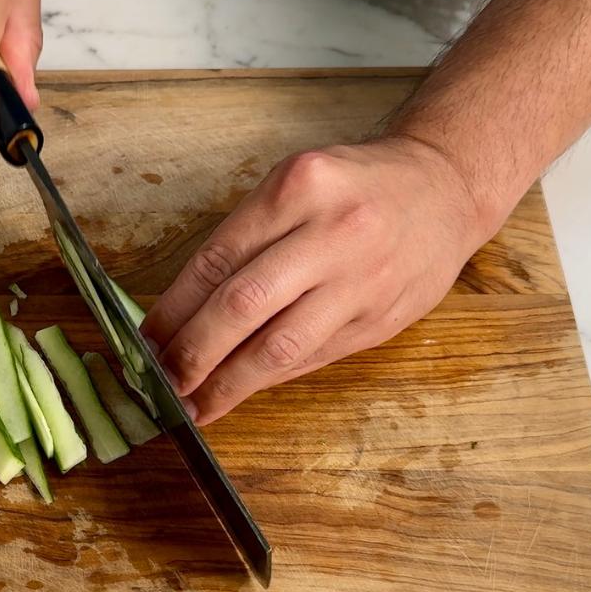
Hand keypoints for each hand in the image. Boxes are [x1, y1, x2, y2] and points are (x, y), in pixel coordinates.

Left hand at [141, 136, 500, 424]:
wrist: (445, 189)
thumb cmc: (353, 188)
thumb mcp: (294, 186)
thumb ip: (245, 242)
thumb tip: (182, 313)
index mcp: (297, 188)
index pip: (217, 259)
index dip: (173, 309)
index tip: (145, 342)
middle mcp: (332, 231)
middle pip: (243, 304)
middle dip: (193, 352)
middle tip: (161, 382)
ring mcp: (362, 279)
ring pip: (280, 345)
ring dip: (228, 383)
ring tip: (194, 406)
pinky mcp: (380, 319)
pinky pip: (312, 358)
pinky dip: (268, 380)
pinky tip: (239, 392)